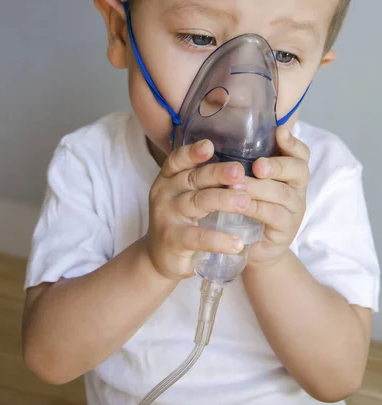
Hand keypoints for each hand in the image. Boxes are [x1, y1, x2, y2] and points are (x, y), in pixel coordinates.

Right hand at [147, 139, 250, 279]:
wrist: (159, 259)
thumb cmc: (180, 221)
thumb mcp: (184, 196)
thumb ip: (202, 181)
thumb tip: (238, 166)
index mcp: (168, 179)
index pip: (177, 160)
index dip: (192, 152)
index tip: (209, 145)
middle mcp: (165, 194)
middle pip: (193, 178)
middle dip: (218, 173)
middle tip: (240, 172)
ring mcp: (167, 217)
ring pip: (197, 203)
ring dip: (223, 200)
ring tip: (245, 202)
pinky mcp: (174, 241)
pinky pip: (198, 237)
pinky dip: (219, 239)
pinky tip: (237, 242)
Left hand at [240, 126, 309, 266]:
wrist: (245, 245)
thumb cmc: (243, 207)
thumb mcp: (244, 182)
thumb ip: (243, 162)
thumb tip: (225, 135)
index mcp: (289, 173)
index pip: (300, 153)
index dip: (292, 142)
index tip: (279, 132)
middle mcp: (296, 189)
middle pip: (298, 170)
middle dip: (277, 165)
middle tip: (257, 166)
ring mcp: (294, 211)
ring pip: (283, 193)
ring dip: (259, 188)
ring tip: (236, 186)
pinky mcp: (286, 231)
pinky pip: (275, 216)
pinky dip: (256, 208)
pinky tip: (240, 205)